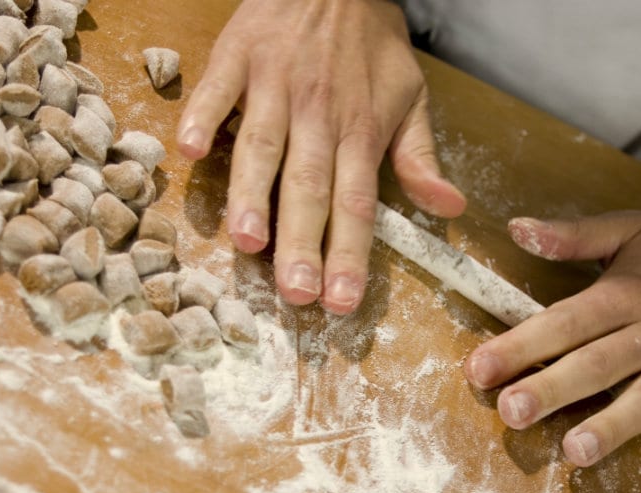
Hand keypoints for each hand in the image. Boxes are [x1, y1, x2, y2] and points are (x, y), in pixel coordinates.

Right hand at [177, 0, 465, 313]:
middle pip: (309, 186)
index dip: (349, 254)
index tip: (341, 301)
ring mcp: (274, 84)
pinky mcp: (237, 57)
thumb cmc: (371, 43)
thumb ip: (421, 158)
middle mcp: (318, 113)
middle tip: (296, 293)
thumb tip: (448, 209)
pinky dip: (202, 117)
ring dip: (253, 194)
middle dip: (303, 243)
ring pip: (262, 146)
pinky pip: (216, 89)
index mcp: (361, 130)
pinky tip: (192, 153)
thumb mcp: (411, 97)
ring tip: (248, 241)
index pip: (357, 203)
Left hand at [464, 211, 640, 492]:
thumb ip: (572, 235)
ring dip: (615, 427)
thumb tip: (516, 228)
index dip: (522, 345)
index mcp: (626, 294)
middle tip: (512, 414)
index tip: (479, 368)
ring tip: (577, 452)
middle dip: (553, 389)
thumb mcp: (629, 228)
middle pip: (599, 365)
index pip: (566, 322)